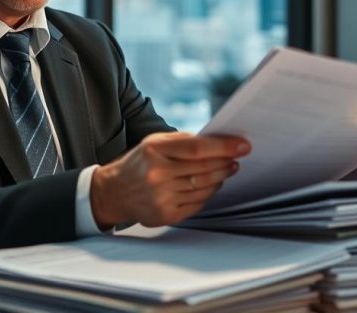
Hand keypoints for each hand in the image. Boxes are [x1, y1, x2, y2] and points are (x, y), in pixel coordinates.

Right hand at [89, 132, 250, 228]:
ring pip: (204, 188)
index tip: (243, 146)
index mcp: (154, 150)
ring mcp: (161, 197)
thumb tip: (218, 142)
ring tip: (226, 170)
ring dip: (220, 178)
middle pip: (204, 169)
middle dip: (226, 163)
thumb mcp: (154, 142)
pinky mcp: (165, 215)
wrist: (113, 193)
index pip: (197, 148)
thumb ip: (183, 141)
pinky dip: (208, 194)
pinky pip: (198, 204)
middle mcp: (157, 174)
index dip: (224, 147)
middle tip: (236, 158)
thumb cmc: (139, 163)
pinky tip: (210, 185)